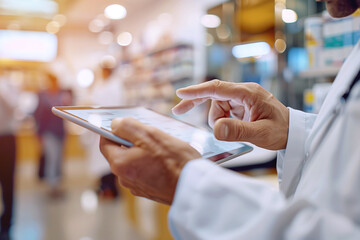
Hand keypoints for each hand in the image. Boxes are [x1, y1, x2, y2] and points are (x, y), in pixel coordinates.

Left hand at [100, 117, 200, 204]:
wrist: (194, 187)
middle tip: (149, 132)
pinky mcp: (149, 191)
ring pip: (134, 161)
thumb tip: (115, 124)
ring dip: (143, 151)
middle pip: (120, 152)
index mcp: (120, 164)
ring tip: (162, 146)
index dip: (111, 130)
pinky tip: (166, 159)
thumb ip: (128, 127)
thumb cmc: (175, 161)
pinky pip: (144, 171)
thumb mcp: (150, 135)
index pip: (105, 143)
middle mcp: (125, 178)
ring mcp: (137, 186)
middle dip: (132, 140)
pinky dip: (150, 163)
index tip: (122, 122)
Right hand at [172, 80, 288, 149]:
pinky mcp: (241, 105)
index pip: (217, 88)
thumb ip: (238, 131)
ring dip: (218, 120)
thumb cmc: (281, 131)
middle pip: (213, 95)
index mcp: (248, 93)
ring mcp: (242, 98)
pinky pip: (223, 111)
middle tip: (178, 111)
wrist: (293, 132)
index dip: (197, 91)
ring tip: (234, 130)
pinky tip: (233, 127)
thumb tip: (216, 129)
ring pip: (216, 106)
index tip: (180, 93)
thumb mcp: (261, 133)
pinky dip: (222, 120)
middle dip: (196, 103)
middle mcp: (243, 92)